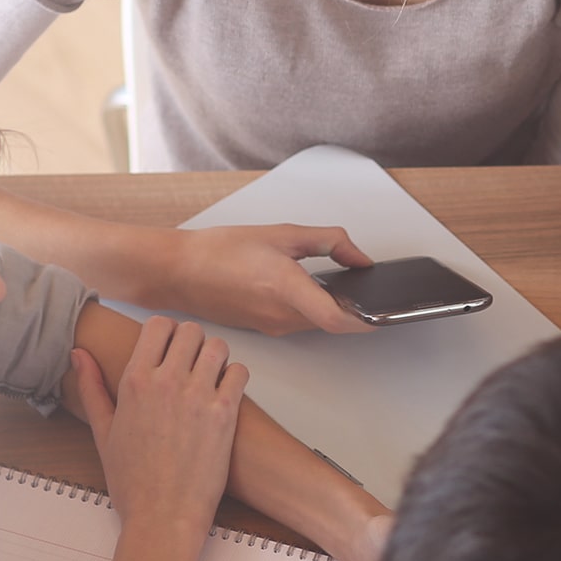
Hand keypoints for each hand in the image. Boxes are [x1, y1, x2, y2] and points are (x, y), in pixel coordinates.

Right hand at [70, 316, 247, 541]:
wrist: (162, 518)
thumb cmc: (133, 482)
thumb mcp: (103, 432)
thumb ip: (92, 387)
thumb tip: (80, 353)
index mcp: (135, 381)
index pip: (157, 325)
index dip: (166, 333)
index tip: (169, 348)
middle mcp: (166, 382)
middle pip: (190, 330)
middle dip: (192, 343)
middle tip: (191, 364)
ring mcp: (197, 396)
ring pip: (217, 346)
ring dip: (215, 357)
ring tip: (210, 377)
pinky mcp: (224, 413)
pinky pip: (239, 371)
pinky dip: (235, 377)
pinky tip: (225, 394)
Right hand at [163, 224, 377, 335]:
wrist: (178, 271)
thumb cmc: (218, 251)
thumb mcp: (280, 233)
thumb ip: (326, 241)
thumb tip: (358, 256)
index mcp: (285, 287)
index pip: (336, 317)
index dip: (364, 319)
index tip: (382, 312)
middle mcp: (280, 314)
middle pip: (333, 322)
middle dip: (354, 309)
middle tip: (369, 289)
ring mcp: (272, 325)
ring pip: (317, 323)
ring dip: (332, 308)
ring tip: (337, 283)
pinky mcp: (265, 327)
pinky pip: (299, 323)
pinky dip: (312, 309)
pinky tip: (306, 288)